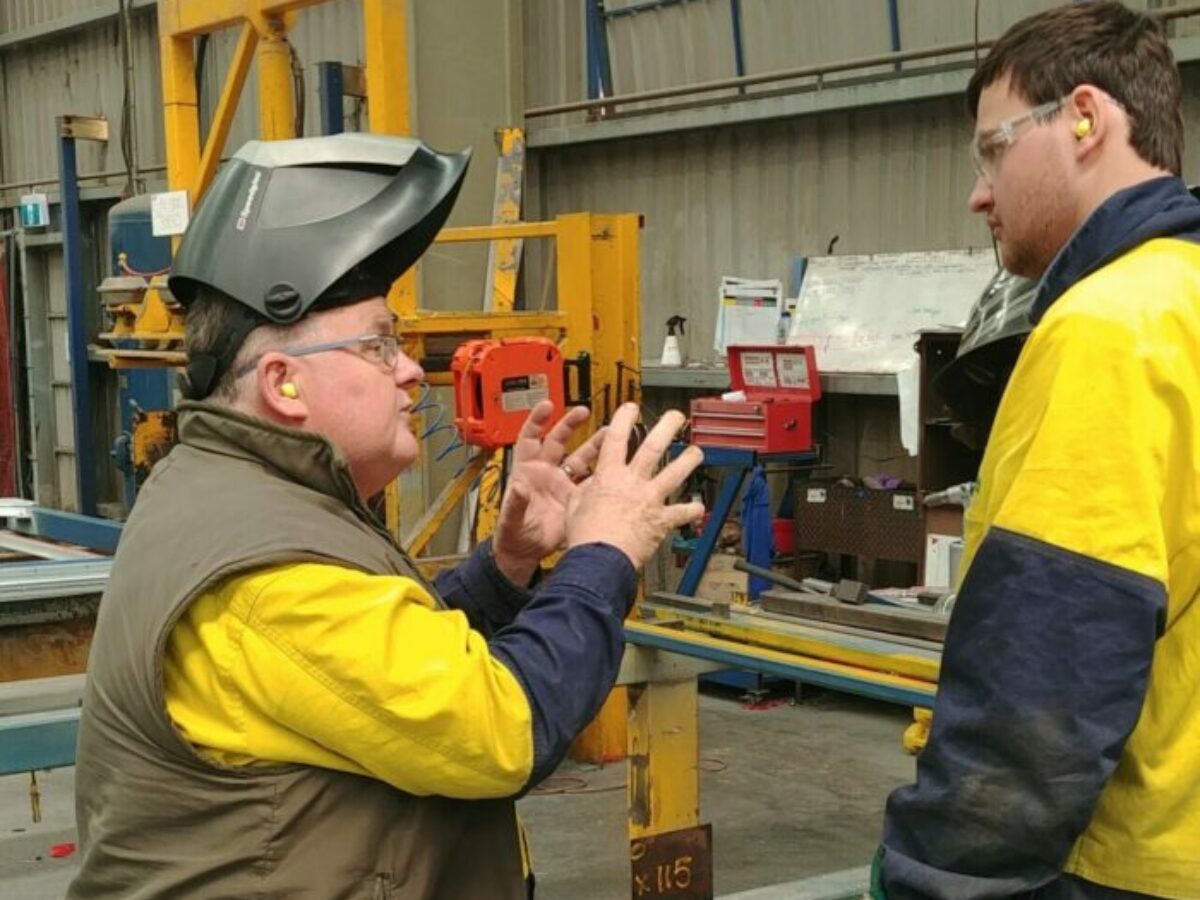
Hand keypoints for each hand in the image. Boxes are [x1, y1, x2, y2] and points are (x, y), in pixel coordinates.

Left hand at [492, 401, 605, 584]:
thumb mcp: (511, 520)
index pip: (530, 439)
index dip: (537, 421)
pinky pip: (592, 481)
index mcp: (527, 472)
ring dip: (594, 445)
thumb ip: (515, 504)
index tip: (547, 405)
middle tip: (583, 411)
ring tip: (611, 432)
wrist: (527, 553)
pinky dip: (604, 474)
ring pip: (581, 458)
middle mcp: (546, 473)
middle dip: (571, 424)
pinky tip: (617, 465)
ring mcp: (562, 484)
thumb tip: (518, 488)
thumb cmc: (513, 535)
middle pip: (558, 441)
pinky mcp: (576, 498)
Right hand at [565, 403, 704, 568]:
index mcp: (609, 476)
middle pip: (653, 447)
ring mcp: (650, 499)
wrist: (600, 558)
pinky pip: (681, 513)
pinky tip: (699, 507)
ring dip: (688, 460)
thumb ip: (584, 491)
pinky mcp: (661, 520)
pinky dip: (692, 510)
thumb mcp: (574, 506)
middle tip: (675, 417)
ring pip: (674, 473)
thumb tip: (588, 486)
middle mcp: (633, 483)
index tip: (631, 409)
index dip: (624, 418)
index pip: (616, 438)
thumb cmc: (585, 536)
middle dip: (667, 427)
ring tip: (697, 451)